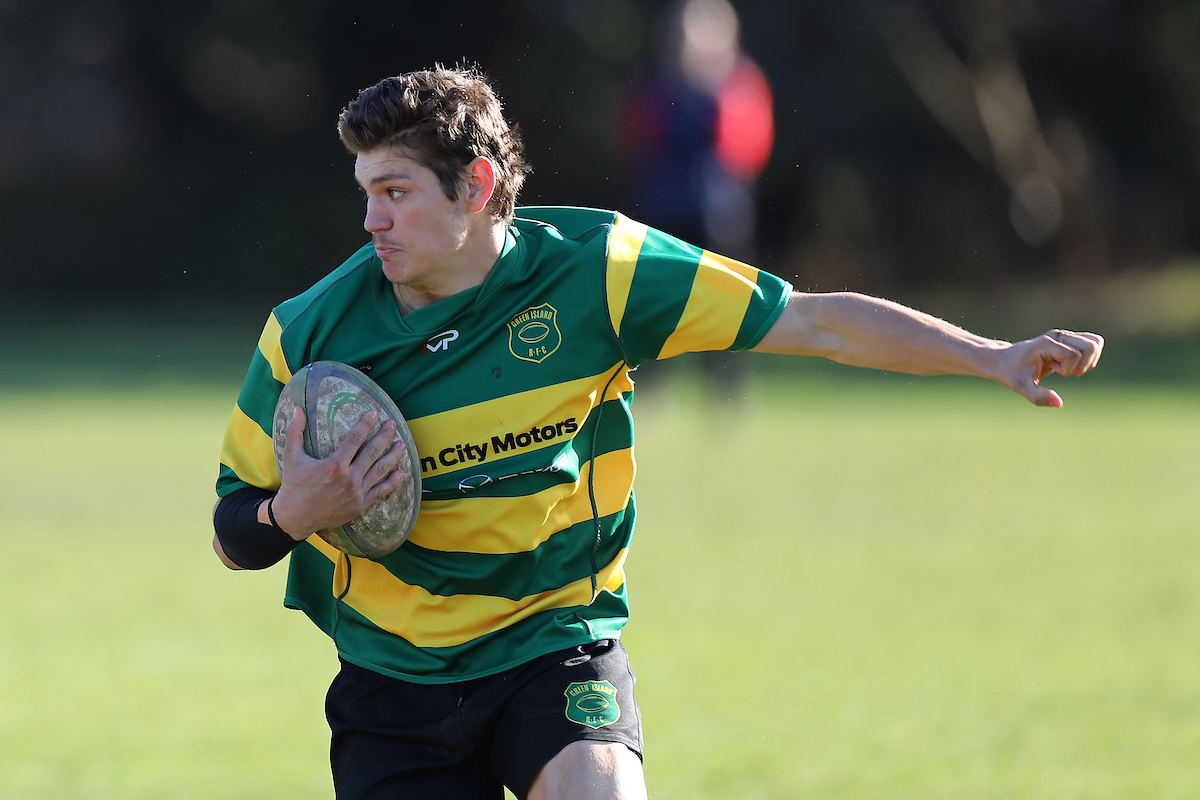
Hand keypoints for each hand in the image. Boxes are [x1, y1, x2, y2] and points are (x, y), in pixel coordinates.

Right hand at [270, 407, 408, 538]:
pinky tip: (401, 473)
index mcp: (334, 465)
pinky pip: (380, 492)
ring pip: (380, 471)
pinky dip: (392, 483)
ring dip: (393, 456)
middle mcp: (349, 478)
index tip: (374, 413)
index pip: (355, 439)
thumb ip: (295, 431)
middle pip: (372, 452)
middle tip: (393, 424)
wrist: (296, 518)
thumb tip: (297, 408)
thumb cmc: (294, 486)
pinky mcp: (359, 505)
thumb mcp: (291, 457)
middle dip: (384, 436)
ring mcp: (356, 493)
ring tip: (402, 445)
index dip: (366, 424)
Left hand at [997, 329, 1104, 406]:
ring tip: (1068, 366)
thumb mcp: (1021, 387)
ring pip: (1096, 342)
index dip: (1067, 369)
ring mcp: (1065, 335)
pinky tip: (1073, 364)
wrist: (1005, 360)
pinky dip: (1090, 357)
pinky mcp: (1069, 339)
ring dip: (1089, 360)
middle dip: (1083, 364)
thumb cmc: (1012, 372)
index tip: (1051, 370)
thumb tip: (1060, 403)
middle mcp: (1058, 335)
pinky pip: (1094, 343)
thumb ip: (1039, 396)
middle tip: (1063, 369)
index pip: (1074, 355)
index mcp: (1047, 343)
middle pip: (1092, 345)